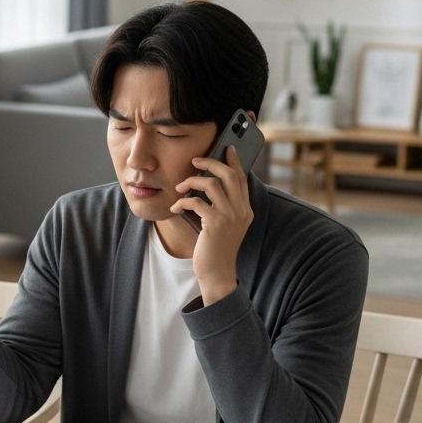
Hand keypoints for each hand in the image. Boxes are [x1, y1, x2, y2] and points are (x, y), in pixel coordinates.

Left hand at [170, 145, 253, 305]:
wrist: (217, 274)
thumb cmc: (216, 249)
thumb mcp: (225, 226)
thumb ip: (223, 207)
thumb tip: (209, 185)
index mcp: (246, 210)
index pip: (242, 178)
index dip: (234, 161)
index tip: (227, 148)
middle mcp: (241, 211)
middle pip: (229, 175)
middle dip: (211, 162)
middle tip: (196, 160)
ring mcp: (230, 217)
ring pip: (212, 184)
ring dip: (192, 181)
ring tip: (180, 187)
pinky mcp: (215, 224)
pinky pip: (197, 202)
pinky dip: (183, 201)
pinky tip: (175, 207)